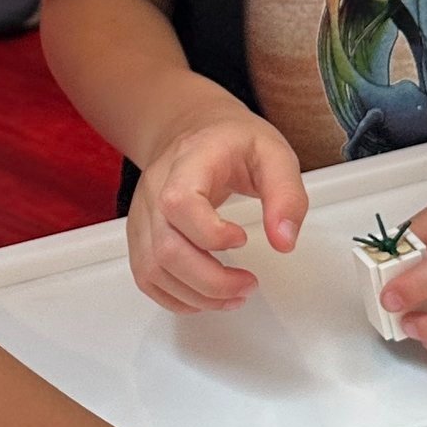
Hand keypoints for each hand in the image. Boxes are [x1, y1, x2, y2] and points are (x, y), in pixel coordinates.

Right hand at [128, 102, 307, 312]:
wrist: (191, 129)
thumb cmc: (231, 142)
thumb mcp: (274, 154)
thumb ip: (286, 196)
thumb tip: (284, 241)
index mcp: (189, 163)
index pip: (179, 203)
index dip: (210, 233)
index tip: (243, 237)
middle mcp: (156, 190)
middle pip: (166, 249)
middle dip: (212, 281)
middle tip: (248, 284)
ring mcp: (143, 214)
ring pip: (153, 270)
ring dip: (196, 296)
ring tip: (233, 295)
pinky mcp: (140, 234)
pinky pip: (146, 277)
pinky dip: (176, 297)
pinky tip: (206, 296)